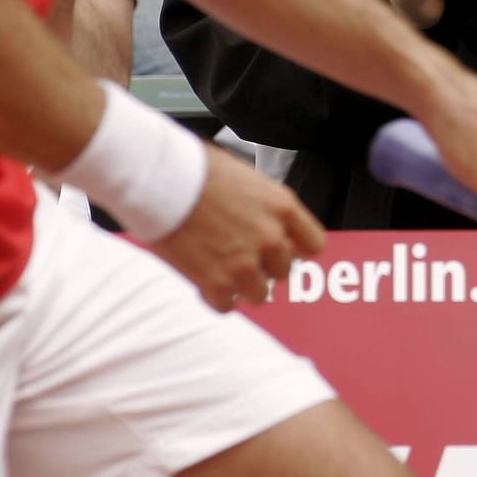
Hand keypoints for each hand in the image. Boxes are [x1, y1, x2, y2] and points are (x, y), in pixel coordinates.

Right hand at [149, 143, 325, 310]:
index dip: (297, 249)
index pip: (314, 245)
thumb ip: (266, 207)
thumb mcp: (249, 178)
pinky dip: (216, 298)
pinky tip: (205, 281)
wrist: (162, 179)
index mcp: (283, 207)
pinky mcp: (216, 283)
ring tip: (223, 271)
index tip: (283, 251)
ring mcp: (245, 264)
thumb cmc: (199, 170)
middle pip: (284, 271)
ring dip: (243, 286)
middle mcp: (271, 238)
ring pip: (259, 294)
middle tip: (242, 257)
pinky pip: (226, 306)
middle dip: (265, 266)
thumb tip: (268, 221)